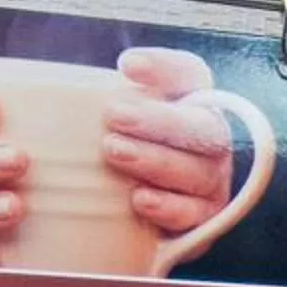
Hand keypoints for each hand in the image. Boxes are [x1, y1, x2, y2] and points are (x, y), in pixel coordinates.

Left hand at [103, 49, 236, 260]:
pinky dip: (169, 207)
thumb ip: (89, 95)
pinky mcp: (204, 219)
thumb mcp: (102, 119)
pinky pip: (195, 215)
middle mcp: (209, 141)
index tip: (128, 66)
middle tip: (113, 115)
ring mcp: (211, 181)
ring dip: (156, 160)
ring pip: (198, 171)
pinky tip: (139, 199)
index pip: (187, 75)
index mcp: (189, 103)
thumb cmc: (113, 150)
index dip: (165, 68)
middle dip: (159, 120)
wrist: (128, 220)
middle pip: (201, 126)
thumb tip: (76, 73)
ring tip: (114, 151)